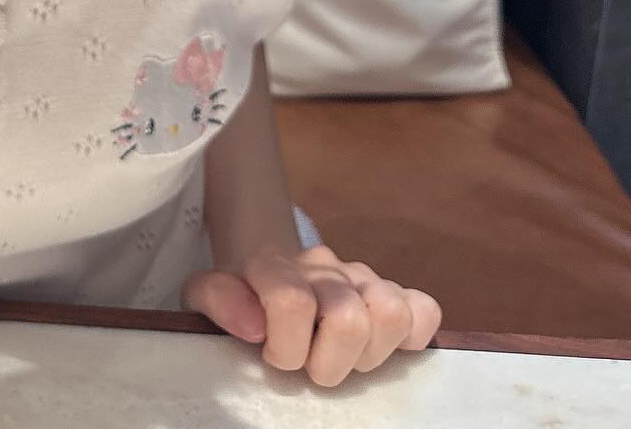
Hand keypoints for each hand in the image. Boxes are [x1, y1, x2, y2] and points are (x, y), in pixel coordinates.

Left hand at [181, 243, 441, 387]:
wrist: (266, 269)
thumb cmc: (240, 296)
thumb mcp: (206, 296)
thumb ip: (218, 301)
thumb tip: (253, 324)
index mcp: (275, 266)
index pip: (293, 303)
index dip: (285, 347)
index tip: (271, 355)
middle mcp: (323, 267)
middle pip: (348, 319)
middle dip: (328, 362)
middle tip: (310, 364)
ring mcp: (362, 277)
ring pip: (391, 313)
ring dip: (368, 354)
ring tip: (342, 356)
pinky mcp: (394, 291)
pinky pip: (425, 311)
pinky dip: (410, 337)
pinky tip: (378, 346)